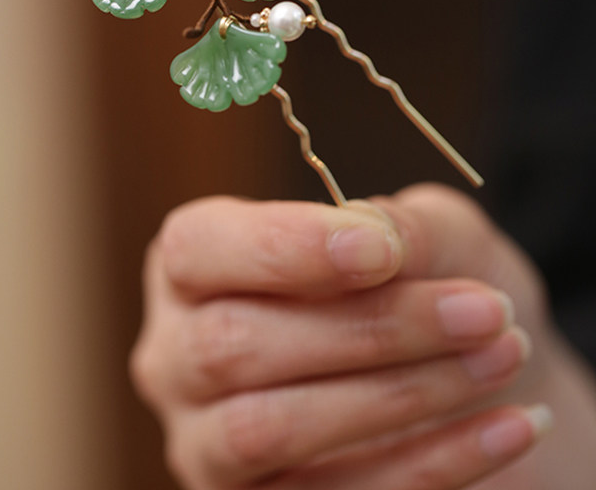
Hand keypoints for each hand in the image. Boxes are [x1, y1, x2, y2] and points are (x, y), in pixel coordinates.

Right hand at [131, 184, 595, 488]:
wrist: (455, 367)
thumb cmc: (420, 280)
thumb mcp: (421, 233)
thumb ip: (395, 223)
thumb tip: (374, 244)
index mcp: (193, 267)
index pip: (199, 248)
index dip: (281, 248)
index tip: (382, 250)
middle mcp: (178, 355)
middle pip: (232, 344)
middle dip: (366, 328)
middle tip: (480, 311)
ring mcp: (206, 442)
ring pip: (269, 427)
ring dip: (399, 394)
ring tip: (498, 355)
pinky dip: (433, 463)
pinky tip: (508, 424)